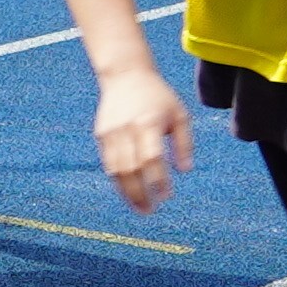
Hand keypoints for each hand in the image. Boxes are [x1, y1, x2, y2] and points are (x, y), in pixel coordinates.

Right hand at [91, 63, 193, 209]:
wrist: (126, 75)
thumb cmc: (158, 97)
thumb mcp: (179, 114)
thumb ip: (184, 143)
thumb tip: (185, 171)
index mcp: (148, 123)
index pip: (152, 159)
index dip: (158, 181)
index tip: (166, 196)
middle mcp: (127, 129)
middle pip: (131, 169)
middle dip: (139, 194)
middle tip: (149, 211)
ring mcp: (111, 132)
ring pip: (116, 170)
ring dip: (127, 192)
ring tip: (139, 207)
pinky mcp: (101, 134)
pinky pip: (109, 163)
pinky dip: (118, 180)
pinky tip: (129, 190)